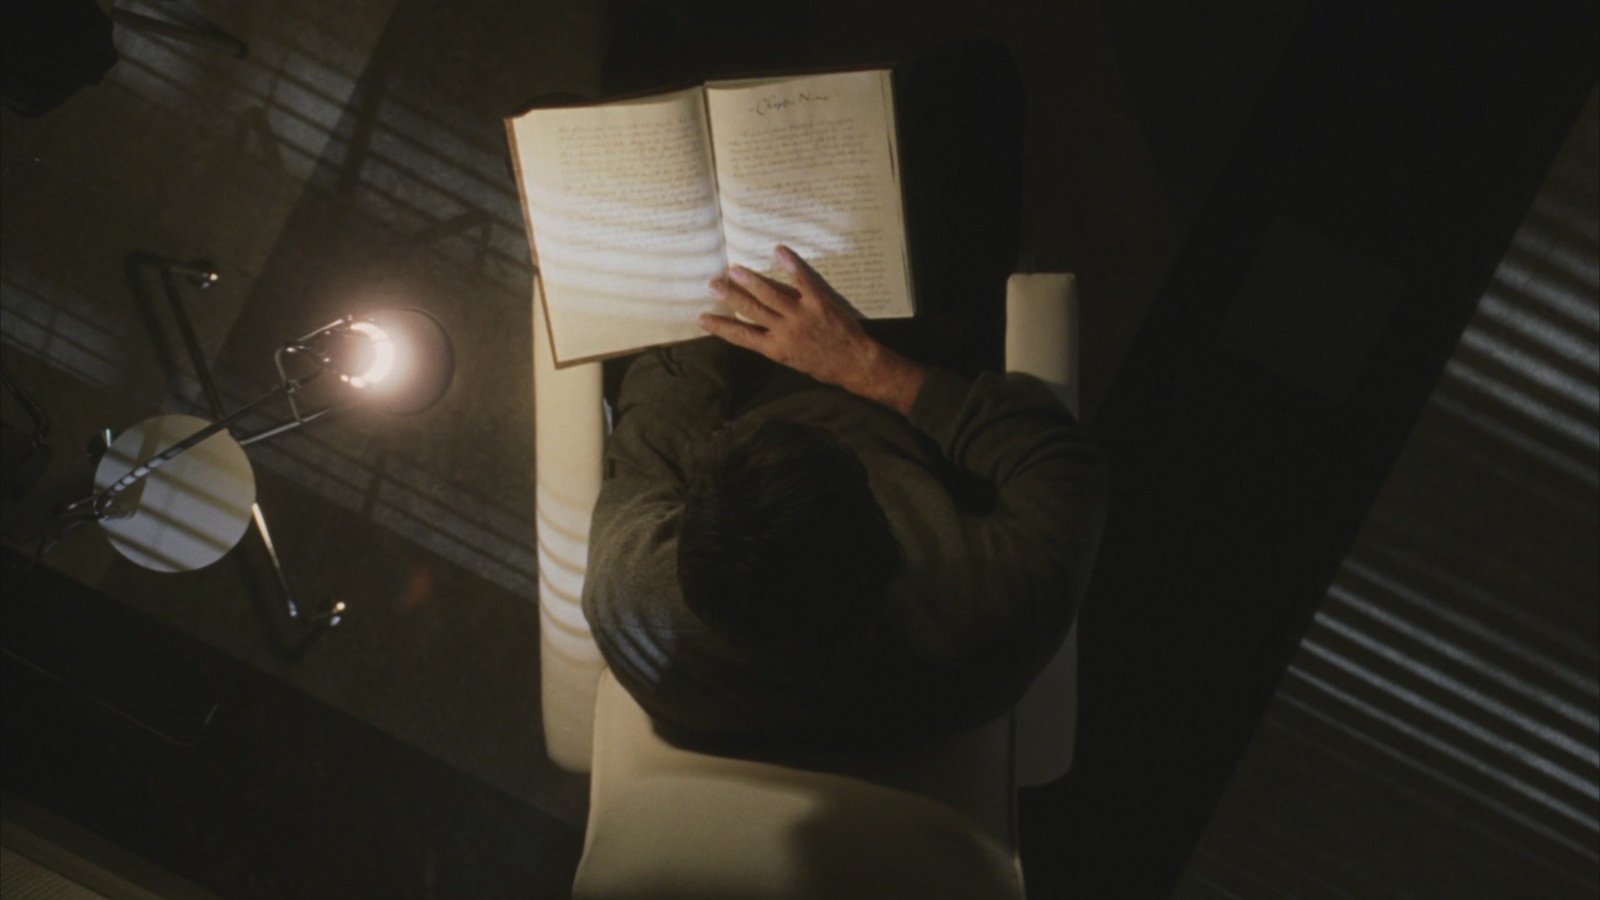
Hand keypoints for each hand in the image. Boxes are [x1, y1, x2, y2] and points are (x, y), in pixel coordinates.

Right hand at [699, 245, 926, 415]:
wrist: (855, 364)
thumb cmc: (826, 366)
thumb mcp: (794, 361)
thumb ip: (776, 341)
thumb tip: (759, 325)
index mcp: (776, 349)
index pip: (741, 336)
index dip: (720, 326)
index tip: (702, 317)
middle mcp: (784, 331)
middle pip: (751, 310)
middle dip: (729, 297)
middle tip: (712, 284)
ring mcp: (801, 316)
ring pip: (770, 294)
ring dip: (751, 280)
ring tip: (734, 269)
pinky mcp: (818, 303)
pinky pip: (801, 281)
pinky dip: (790, 265)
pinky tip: (778, 252)